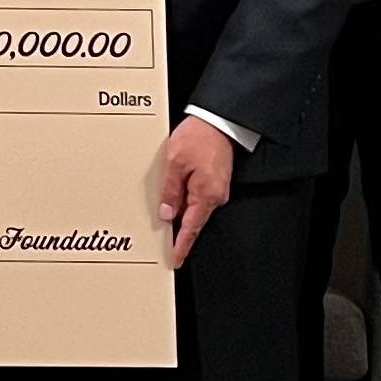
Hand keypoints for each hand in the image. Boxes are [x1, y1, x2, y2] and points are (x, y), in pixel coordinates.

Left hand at [155, 116, 235, 267]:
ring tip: (164, 203)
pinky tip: (175, 191)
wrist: (218, 121)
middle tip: (162, 238)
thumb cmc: (199, 137)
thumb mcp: (175, 162)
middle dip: (176, 227)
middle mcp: (215, 195)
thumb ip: (170, 190)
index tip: (174, 259)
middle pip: (192, 219)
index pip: (191, 228)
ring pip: (193, 206)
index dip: (181, 246)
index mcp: (206, 195)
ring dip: (179, 207)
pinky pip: (197, 196)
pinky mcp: (214, 181)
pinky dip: (185, 197)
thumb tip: (166, 213)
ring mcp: (216, 189)